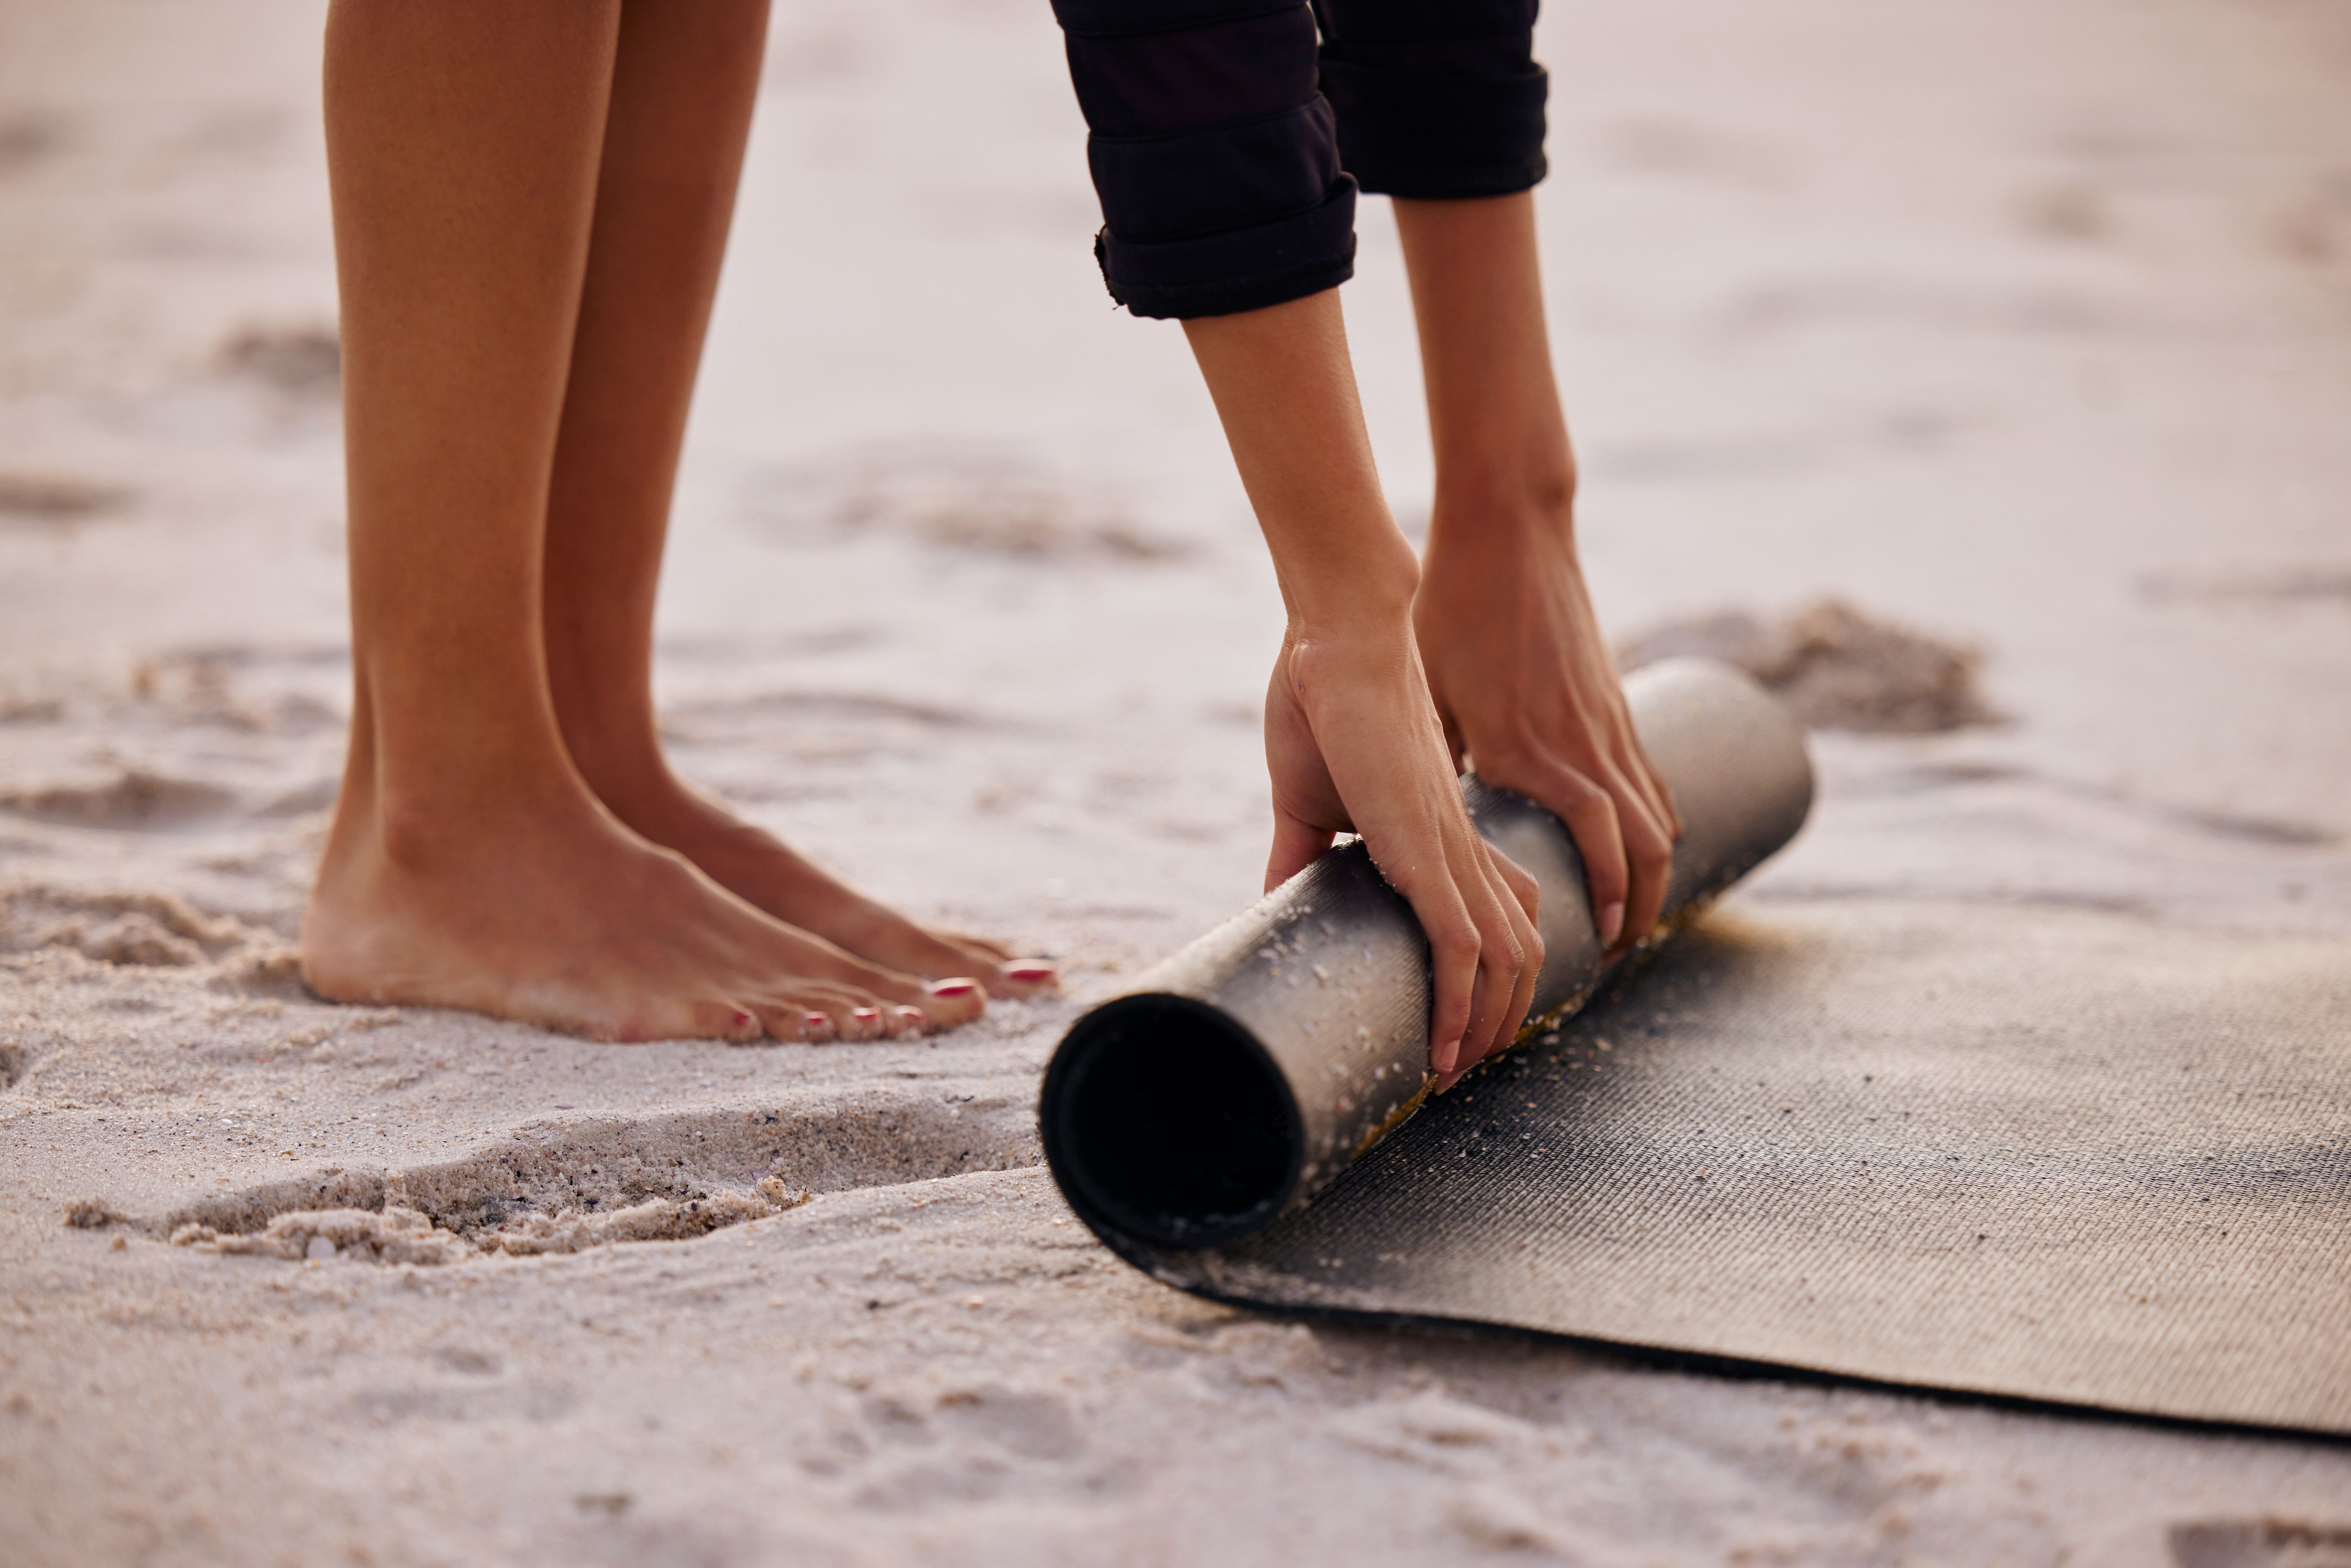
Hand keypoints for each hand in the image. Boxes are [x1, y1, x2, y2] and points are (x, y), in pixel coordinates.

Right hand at [1261, 613, 1542, 1080]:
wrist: (1334, 639)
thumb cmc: (1319, 700)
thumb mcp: (1306, 798)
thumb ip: (1300, 850)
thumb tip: (1274, 900)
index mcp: (1443, 830)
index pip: (1499, 915)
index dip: (1493, 975)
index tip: (1460, 1021)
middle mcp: (1462, 845)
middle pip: (1522, 950)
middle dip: (1501, 1018)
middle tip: (1459, 1066)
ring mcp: (1449, 849)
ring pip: (1509, 959)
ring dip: (1488, 1026)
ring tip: (1454, 1072)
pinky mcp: (1425, 849)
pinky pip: (1465, 946)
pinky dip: (1463, 1006)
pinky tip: (1447, 1049)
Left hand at [1415, 495, 1680, 960]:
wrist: (1507, 532)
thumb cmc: (1451, 610)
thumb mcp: (1427, 691)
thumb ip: (1427, 759)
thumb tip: (1387, 826)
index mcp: (1530, 750)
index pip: (1598, 844)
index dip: (1608, 900)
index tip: (1598, 944)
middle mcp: (1580, 742)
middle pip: (1642, 845)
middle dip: (1639, 905)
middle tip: (1617, 950)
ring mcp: (1606, 719)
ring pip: (1655, 814)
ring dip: (1652, 870)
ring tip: (1634, 915)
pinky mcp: (1614, 698)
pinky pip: (1649, 775)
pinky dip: (1656, 818)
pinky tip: (1645, 843)